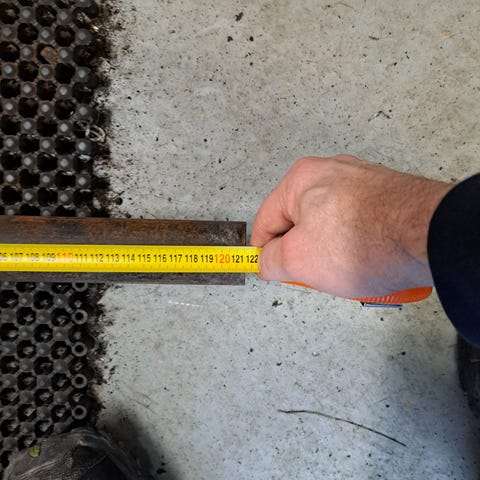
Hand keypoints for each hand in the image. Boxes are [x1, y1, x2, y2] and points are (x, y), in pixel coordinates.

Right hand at [250, 155, 451, 297]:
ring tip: (350, 268)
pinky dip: (359, 244)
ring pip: (330, 225)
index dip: (264, 252)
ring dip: (333, 251)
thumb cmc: (361, 242)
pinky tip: (371, 259)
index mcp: (300, 179)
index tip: (272, 271)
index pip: (265, 222)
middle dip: (306, 252)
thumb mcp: (297, 260)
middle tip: (319, 273)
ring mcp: (362, 180)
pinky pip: (358, 223)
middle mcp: (330, 171)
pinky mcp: (386, 193)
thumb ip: (270, 261)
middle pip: (301, 222)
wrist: (428, 236)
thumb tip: (266, 262)